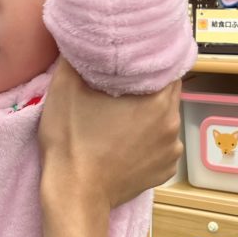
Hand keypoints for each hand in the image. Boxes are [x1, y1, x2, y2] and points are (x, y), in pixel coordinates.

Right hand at [39, 60, 182, 209]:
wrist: (75, 196)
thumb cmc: (72, 143)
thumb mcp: (65, 89)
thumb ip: (75, 57)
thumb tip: (79, 41)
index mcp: (158, 101)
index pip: (168, 68)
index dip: (152, 61)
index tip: (135, 59)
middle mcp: (173, 125)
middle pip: (167, 94)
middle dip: (148, 89)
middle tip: (122, 87)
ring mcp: (171, 153)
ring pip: (164, 121)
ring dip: (149, 116)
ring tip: (123, 117)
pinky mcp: (164, 172)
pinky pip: (161, 146)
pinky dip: (149, 142)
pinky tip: (127, 142)